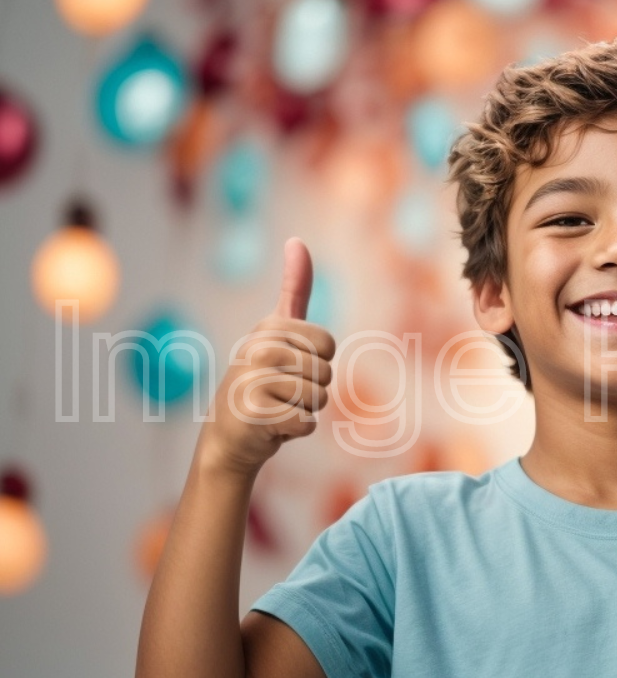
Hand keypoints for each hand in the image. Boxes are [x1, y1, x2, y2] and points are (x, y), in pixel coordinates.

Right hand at [198, 238, 335, 475]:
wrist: (228, 436)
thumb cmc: (261, 382)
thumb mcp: (277, 333)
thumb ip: (294, 290)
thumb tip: (297, 241)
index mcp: (268, 328)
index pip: (327, 344)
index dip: (317, 362)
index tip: (289, 367)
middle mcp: (258, 349)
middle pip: (325, 372)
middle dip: (311, 390)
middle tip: (280, 394)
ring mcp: (253, 382)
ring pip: (318, 399)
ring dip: (303, 410)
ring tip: (274, 408)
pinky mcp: (256, 415)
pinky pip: (307, 423)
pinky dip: (295, 431)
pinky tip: (270, 427)